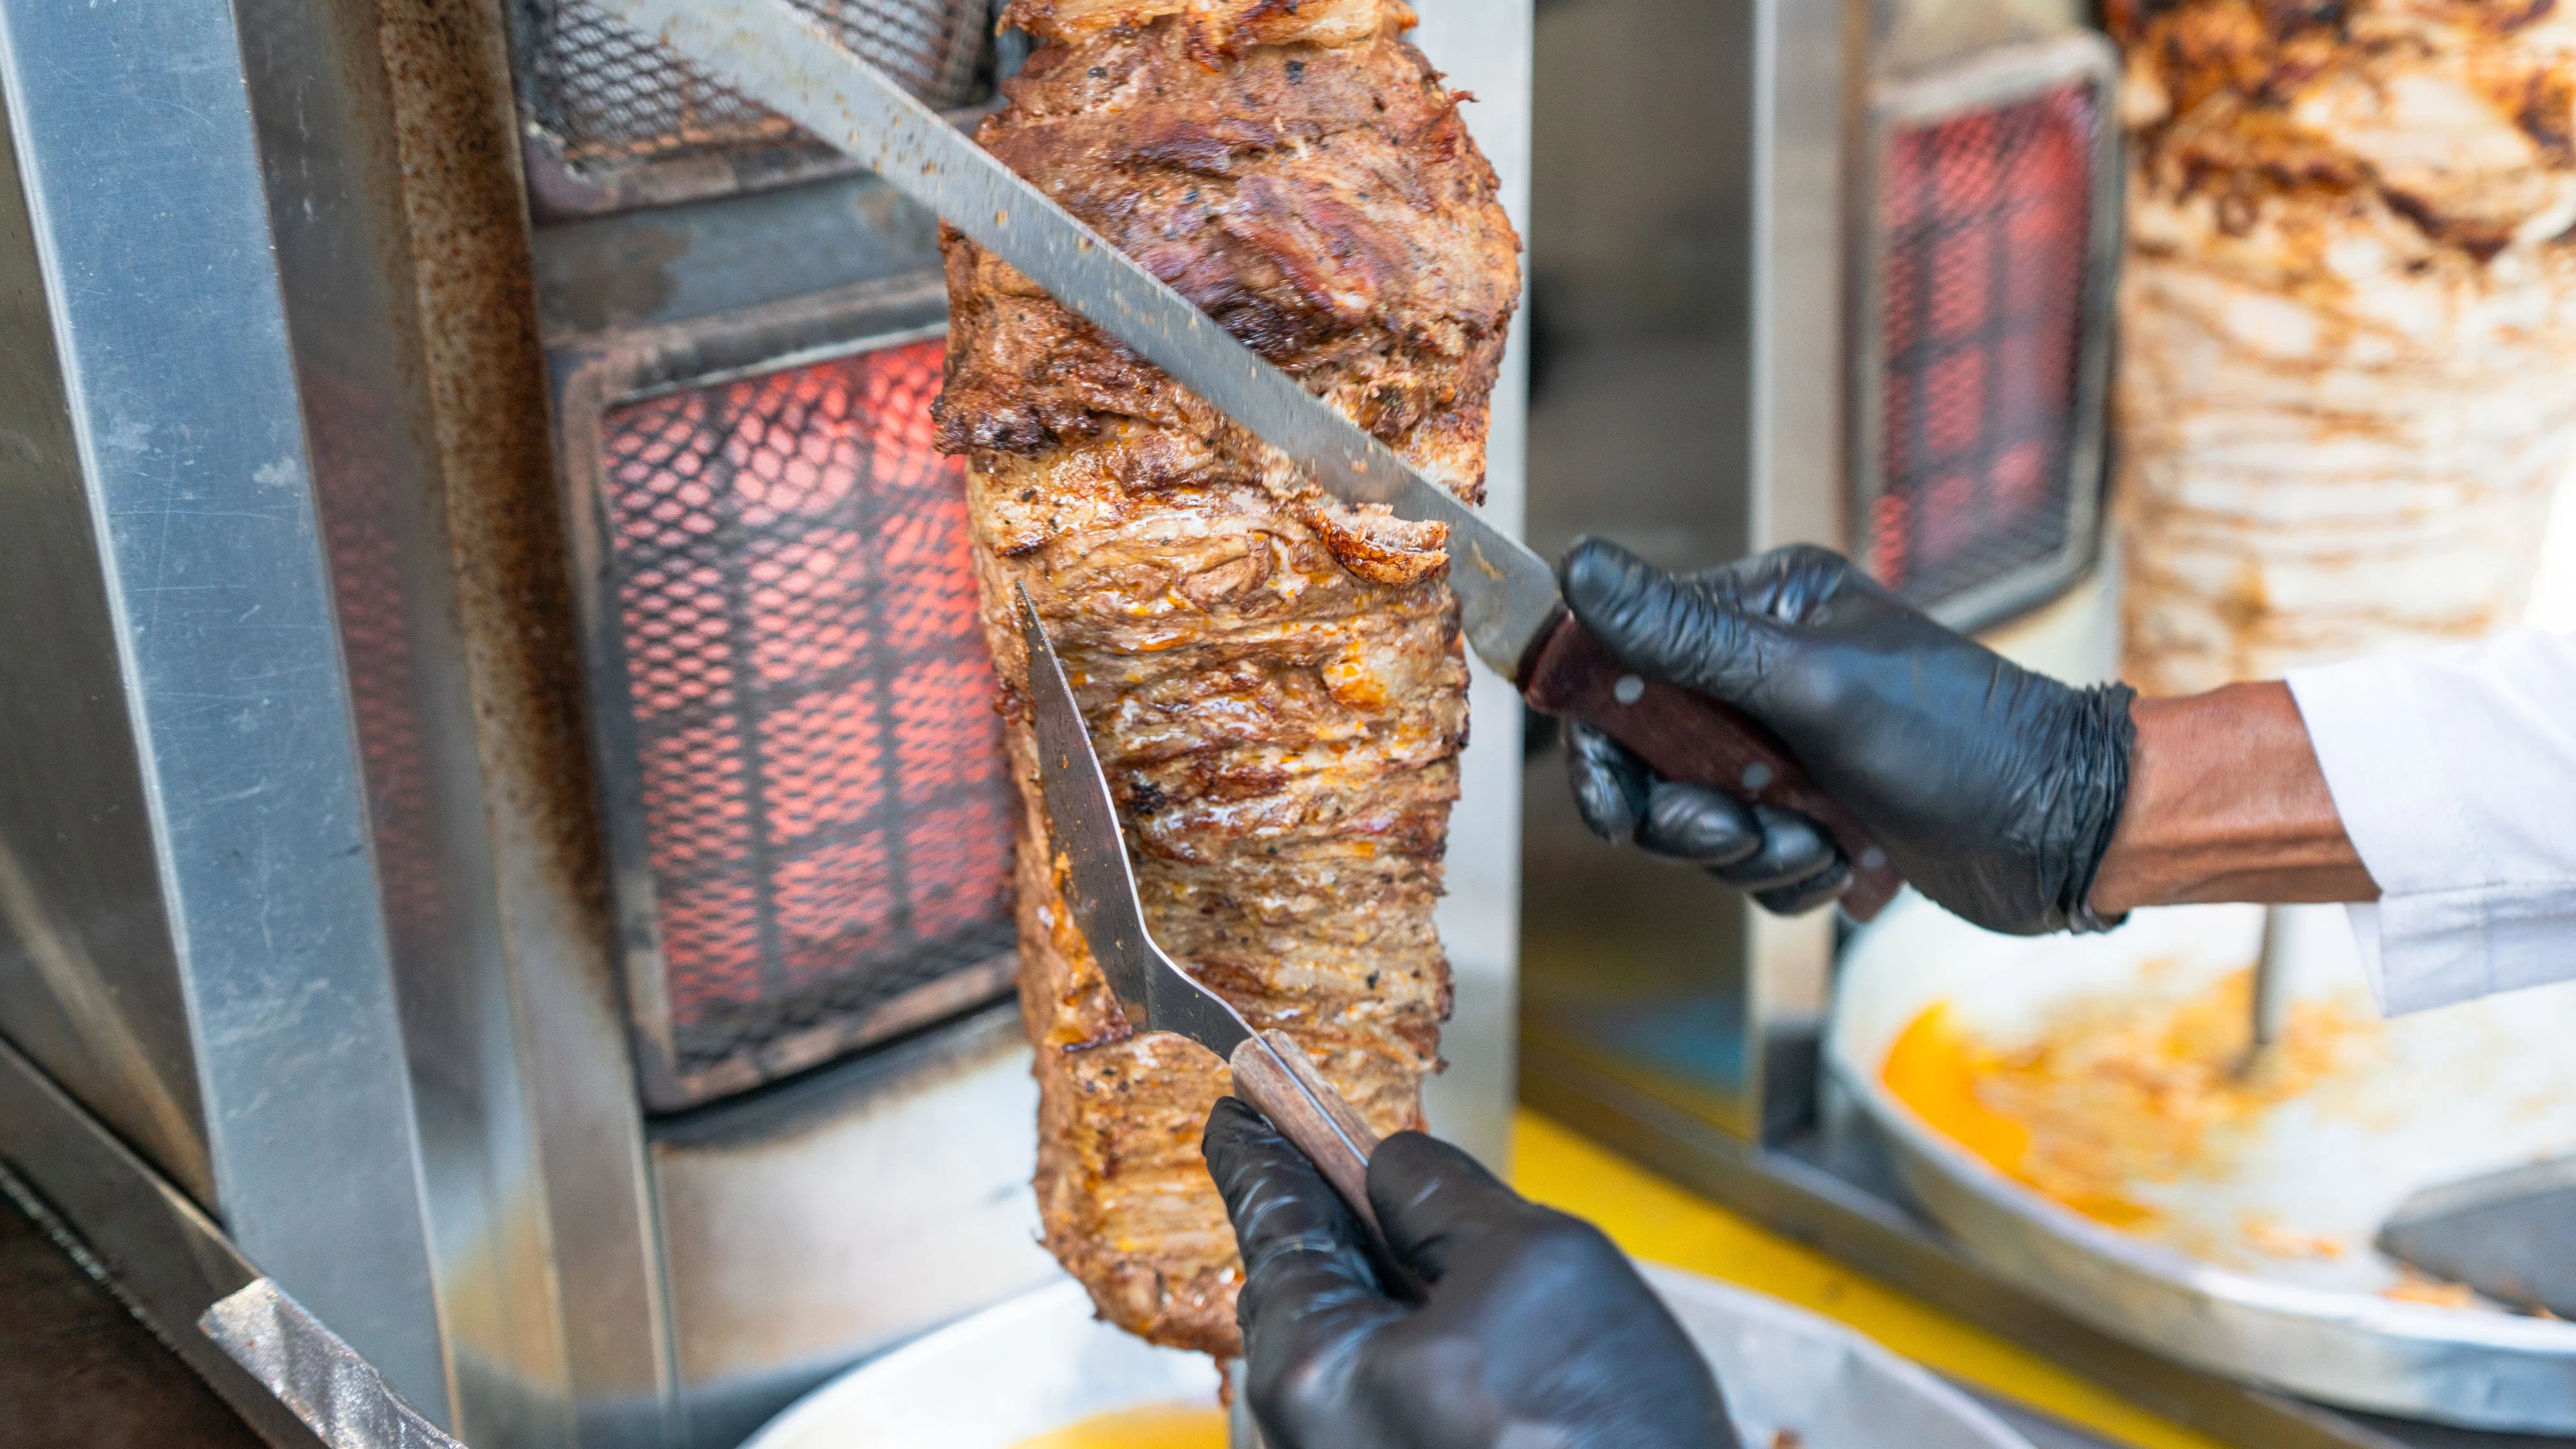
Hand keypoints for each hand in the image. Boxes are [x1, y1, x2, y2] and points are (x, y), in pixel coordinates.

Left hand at [1203, 1098, 1737, 1448]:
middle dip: (1338, 1232)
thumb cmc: (1608, 1436)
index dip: (1260, 1157)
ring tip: (1452, 1273)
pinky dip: (1413, 1361)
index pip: (1271, 1229)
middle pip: (1304, 1299)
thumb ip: (1444, 1201)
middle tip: (1354, 1169)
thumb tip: (1392, 1167)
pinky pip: (1379, 1408)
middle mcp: (1307, 1441)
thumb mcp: (1537, 1265)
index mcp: (1315, 1375)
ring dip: (1389, 1305)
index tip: (1237, 1115)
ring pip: (1348, 1359)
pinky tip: (1480, 1351)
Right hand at [1559, 539, 2135, 934]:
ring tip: (1812, 844)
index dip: (1603, 735)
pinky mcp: (1817, 813)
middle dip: (1684, 811)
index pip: (1629, 662)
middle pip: (1651, 754)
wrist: (2071, 832)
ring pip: (1697, 818)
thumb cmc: (1960, 741)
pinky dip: (1785, 876)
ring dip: (1745, 850)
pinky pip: (1749, 860)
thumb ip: (1686, 638)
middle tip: (1731, 830)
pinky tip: (1842, 865)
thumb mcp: (1813, 686)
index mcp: (1765, 611)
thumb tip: (1579, 564)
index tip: (1613, 795)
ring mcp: (1792, 748)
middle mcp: (1767, 672)